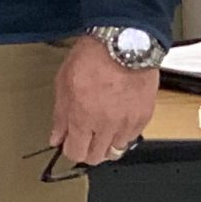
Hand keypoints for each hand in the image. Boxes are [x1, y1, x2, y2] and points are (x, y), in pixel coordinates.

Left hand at [49, 35, 158, 168]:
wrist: (123, 44)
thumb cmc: (92, 57)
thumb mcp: (63, 83)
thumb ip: (60, 115)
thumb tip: (56, 137)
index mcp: (82, 117)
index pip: (75, 153)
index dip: (70, 151)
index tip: (68, 145)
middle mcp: (106, 125)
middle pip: (96, 157)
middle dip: (87, 151)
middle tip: (84, 139)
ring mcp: (127, 123)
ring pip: (115, 151)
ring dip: (106, 144)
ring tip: (100, 129)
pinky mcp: (143, 118)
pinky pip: (132, 138)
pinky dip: (123, 134)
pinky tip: (116, 121)